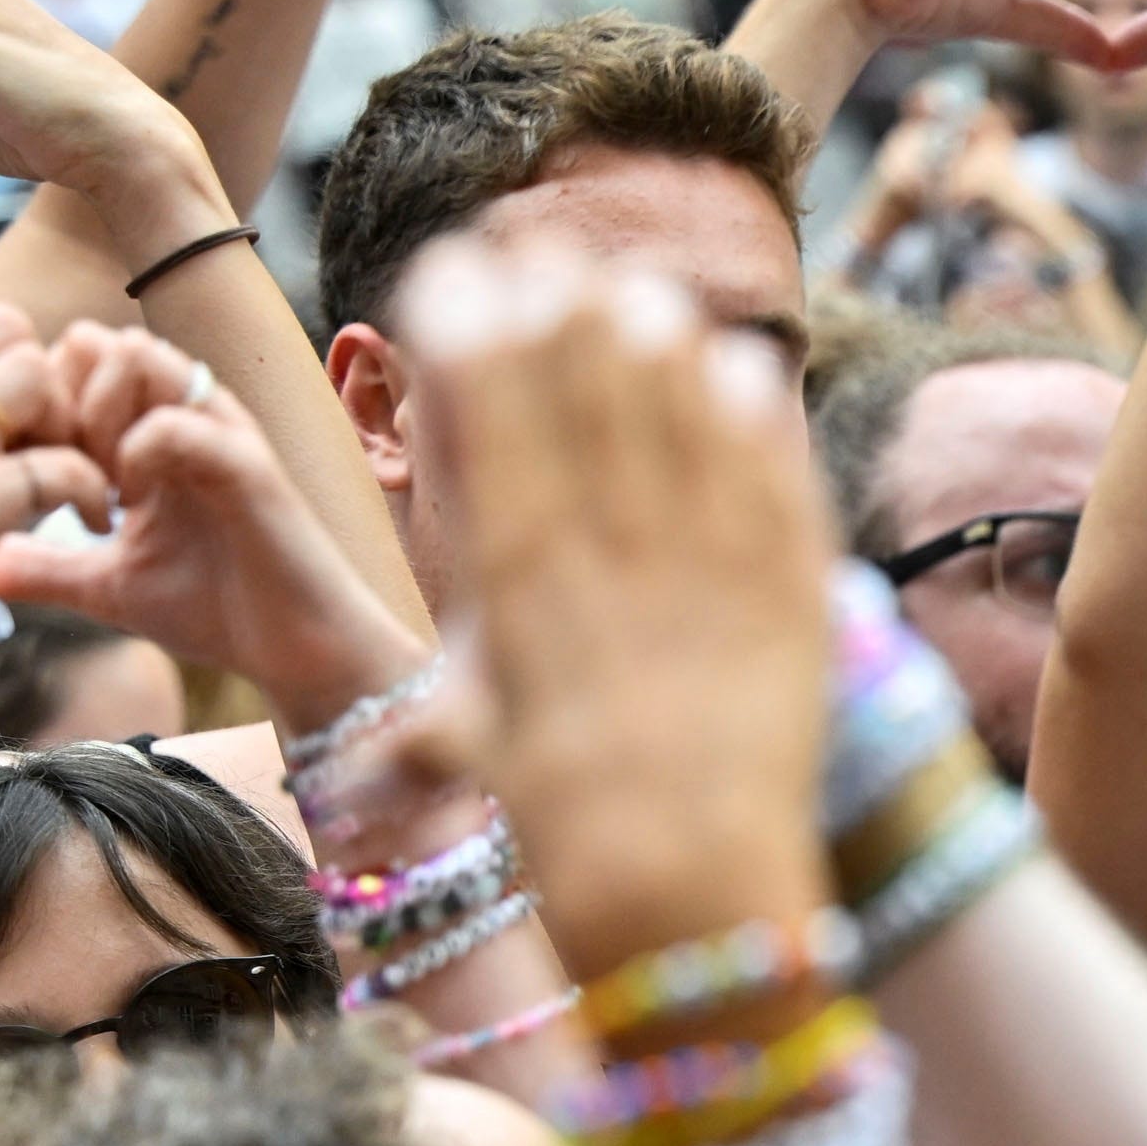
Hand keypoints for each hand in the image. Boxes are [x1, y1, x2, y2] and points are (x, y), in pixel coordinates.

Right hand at [0, 303, 110, 675]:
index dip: (8, 365)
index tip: (27, 431)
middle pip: (4, 328)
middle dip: (52, 379)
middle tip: (64, 447)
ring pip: (34, 372)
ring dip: (74, 421)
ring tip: (79, 481)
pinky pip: (62, 462)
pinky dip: (94, 490)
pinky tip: (95, 524)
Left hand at [0, 328, 425, 731]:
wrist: (298, 651)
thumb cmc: (220, 612)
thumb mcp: (109, 585)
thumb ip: (47, 566)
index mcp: (150, 430)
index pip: (71, 361)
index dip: (38, 408)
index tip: (38, 477)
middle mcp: (184, 414)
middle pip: (94, 339)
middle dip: (60, 401)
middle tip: (65, 474)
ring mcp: (217, 429)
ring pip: (133, 353)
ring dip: (97, 415)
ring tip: (101, 485)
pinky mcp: (245, 461)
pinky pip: (171, 421)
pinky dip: (135, 456)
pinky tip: (134, 506)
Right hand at [404, 251, 834, 975]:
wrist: (691, 884)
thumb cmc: (563, 822)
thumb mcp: (474, 753)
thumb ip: (424, 736)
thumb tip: (353, 784)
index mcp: (516, 566)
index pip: (488, 403)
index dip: (473, 319)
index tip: (463, 271)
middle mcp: (608, 543)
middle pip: (583, 376)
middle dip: (559, 302)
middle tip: (549, 261)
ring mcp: (708, 552)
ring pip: (681, 396)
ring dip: (655, 335)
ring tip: (636, 300)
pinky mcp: (793, 575)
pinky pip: (772, 456)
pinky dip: (750, 402)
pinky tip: (734, 360)